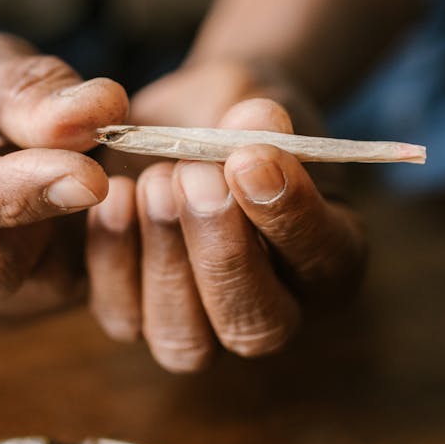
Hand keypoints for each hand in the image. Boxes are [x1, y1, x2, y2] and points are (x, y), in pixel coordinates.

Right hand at [0, 31, 127, 315]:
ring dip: (71, 232)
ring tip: (64, 174)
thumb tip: (99, 112)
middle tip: (83, 161)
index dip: (18, 193)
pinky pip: (55, 297)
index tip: (90, 175)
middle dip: (49, 217)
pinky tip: (62, 207)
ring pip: (35, 288)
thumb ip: (34, 90)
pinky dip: (78, 252)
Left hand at [86, 67, 365, 372]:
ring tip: (153, 182)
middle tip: (193, 177)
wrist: (183, 122)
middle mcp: (275, 311)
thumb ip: (258, 119)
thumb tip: (258, 121)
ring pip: (187, 342)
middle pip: (257, 328)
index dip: (289, 216)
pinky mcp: (141, 317)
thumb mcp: (252, 100)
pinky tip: (115, 197)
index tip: (251, 159)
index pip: (325, 259)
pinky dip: (113, 260)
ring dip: (165, 262)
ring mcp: (205, 327)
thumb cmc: (234, 115)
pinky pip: (123, 318)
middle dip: (221, 254)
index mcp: (330, 258)